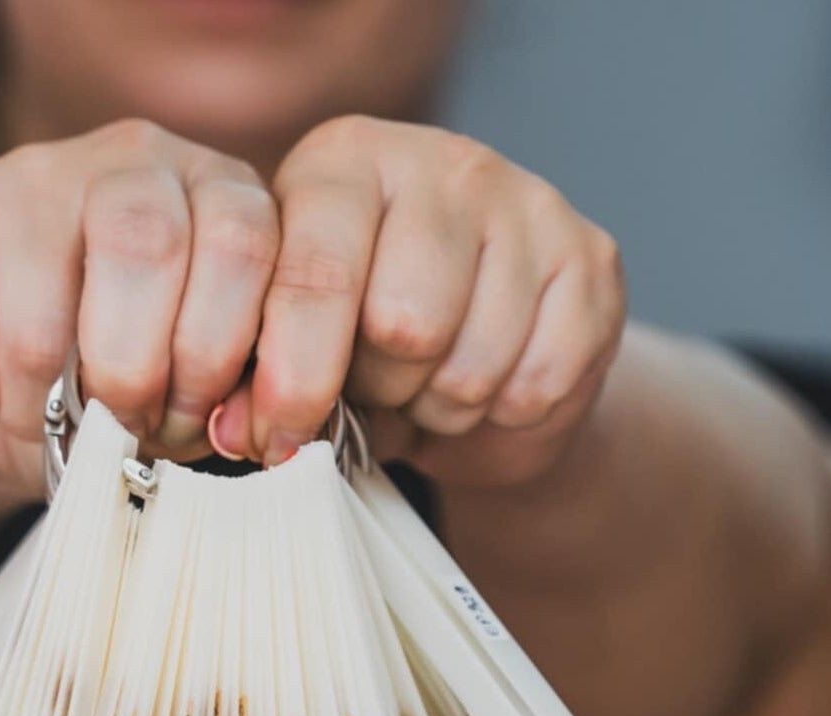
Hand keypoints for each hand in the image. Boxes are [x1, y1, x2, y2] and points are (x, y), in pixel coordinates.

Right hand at [0, 119, 280, 528]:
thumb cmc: (112, 391)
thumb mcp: (191, 394)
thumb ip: (229, 396)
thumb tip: (244, 424)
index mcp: (217, 192)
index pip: (243, 242)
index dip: (218, 352)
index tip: (193, 420)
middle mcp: (132, 160)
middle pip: (148, 247)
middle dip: (137, 371)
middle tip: (122, 424)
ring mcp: (30, 177)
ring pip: (43, 315)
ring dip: (45, 403)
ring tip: (47, 419)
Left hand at [207, 116, 625, 488]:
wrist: (482, 358)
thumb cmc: (366, 344)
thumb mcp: (298, 346)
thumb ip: (261, 380)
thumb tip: (237, 431)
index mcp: (344, 161)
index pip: (316, 273)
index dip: (295, 375)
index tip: (278, 438)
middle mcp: (442, 160)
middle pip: (404, 324)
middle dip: (383, 388)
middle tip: (382, 385)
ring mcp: (528, 201)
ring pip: (472, 363)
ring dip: (443, 407)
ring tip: (432, 385)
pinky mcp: (593, 257)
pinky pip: (538, 381)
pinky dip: (506, 413)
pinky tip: (492, 384)